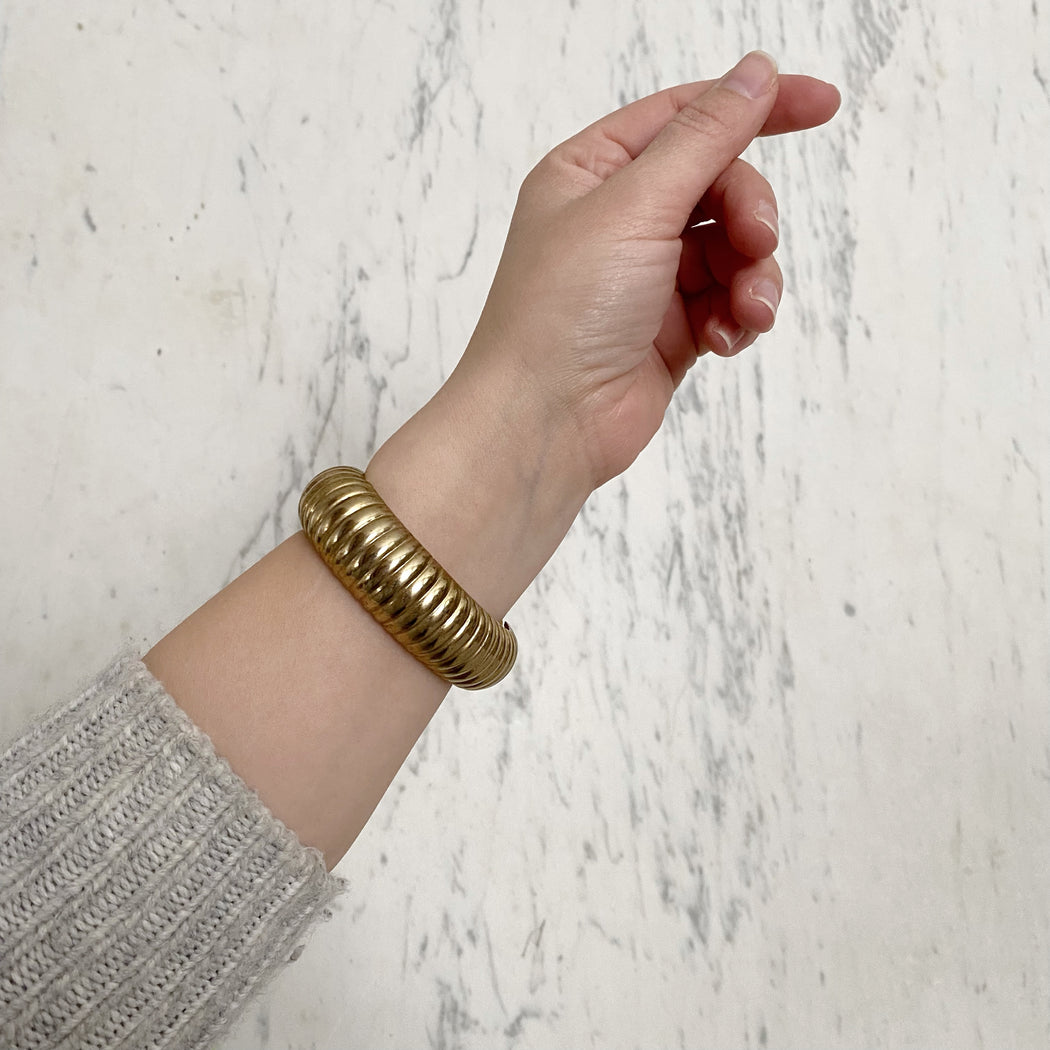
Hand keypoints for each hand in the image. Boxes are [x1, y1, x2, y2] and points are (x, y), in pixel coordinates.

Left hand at [461, 52, 840, 488]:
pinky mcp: (670, 330)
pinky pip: (729, 304)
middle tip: (757, 242)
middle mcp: (618, 220)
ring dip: (753, 276)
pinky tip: (725, 340)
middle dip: (750, 214)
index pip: (686, 117)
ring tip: (748, 311)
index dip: (755, 106)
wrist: (546, 423)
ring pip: (733, 250)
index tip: (823, 106)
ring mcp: (645, 277)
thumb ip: (702, 138)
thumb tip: (755, 74)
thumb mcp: (634, 205)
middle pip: (720, 186)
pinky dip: (738, 318)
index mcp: (593, 172)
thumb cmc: (561, 312)